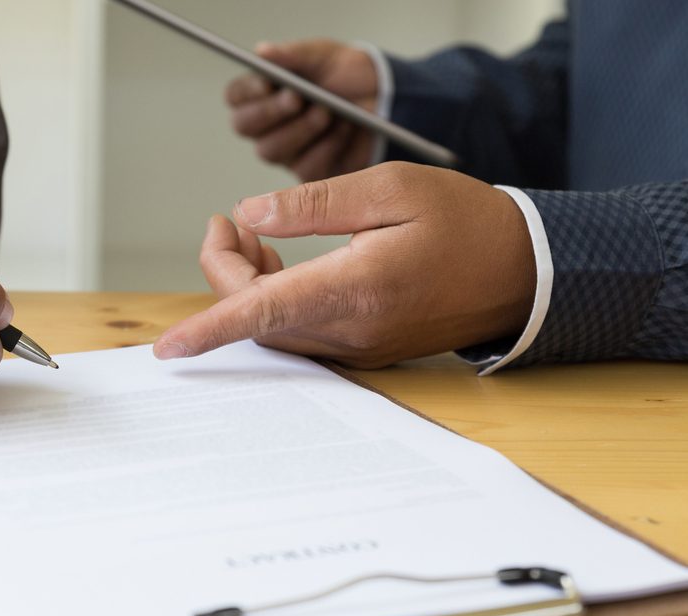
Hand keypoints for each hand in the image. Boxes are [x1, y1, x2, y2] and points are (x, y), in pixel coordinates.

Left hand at [153, 162, 535, 367]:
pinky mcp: (363, 348)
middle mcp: (351, 330)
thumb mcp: (390, 189)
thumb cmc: (465, 222)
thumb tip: (251, 214)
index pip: (262, 313)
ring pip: (274, 327)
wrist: (525, 270)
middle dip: (225, 271)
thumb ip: (314, 203)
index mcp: (356, 288)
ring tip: (253, 233)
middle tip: (226, 221)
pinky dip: (275, 299)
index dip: (209, 329)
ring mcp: (357, 346)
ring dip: (248, 285)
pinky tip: (280, 263)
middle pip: (256, 317)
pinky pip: (299, 331)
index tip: (169, 349)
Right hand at [226, 39, 378, 180]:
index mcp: (261, 93)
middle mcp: (265, 126)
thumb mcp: (323, 56)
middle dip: (270, 112)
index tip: (267, 82)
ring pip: (272, 150)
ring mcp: (285, 151)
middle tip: (296, 98)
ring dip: (301, 129)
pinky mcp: (309, 171)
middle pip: (244, 126)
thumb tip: (262, 51)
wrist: (382, 97)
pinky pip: (306, 167)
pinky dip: (328, 146)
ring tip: (327, 111)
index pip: (235, 95)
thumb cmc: (345, 74)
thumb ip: (293, 55)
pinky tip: (345, 129)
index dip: (246, 91)